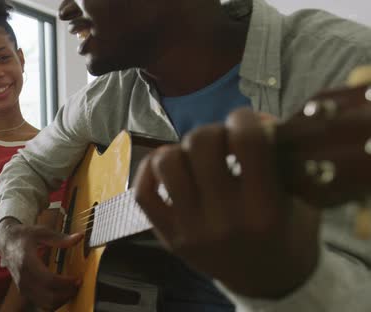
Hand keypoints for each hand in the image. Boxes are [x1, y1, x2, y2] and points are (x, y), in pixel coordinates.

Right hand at [0, 218, 82, 309]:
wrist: (6, 242)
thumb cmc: (23, 236)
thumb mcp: (41, 232)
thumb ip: (60, 238)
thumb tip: (79, 237)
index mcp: (27, 262)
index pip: (49, 280)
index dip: (66, 282)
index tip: (77, 278)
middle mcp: (24, 278)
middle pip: (49, 297)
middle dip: (67, 293)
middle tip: (77, 284)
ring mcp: (23, 287)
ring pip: (45, 304)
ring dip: (61, 300)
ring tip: (71, 289)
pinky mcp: (24, 291)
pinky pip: (41, 304)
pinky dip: (54, 301)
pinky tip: (62, 291)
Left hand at [133, 108, 320, 297]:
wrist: (269, 281)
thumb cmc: (289, 231)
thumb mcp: (301, 196)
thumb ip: (282, 158)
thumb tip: (258, 120)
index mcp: (265, 208)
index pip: (248, 142)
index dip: (245, 118)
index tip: (245, 121)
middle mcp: (225, 219)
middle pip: (201, 146)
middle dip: (211, 131)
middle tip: (220, 141)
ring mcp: (192, 230)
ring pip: (167, 164)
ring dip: (180, 149)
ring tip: (195, 156)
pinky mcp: (170, 237)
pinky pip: (143, 193)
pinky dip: (150, 170)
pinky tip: (168, 164)